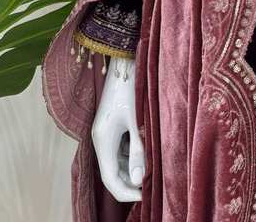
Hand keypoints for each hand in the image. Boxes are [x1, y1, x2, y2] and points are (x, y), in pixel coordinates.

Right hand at [91, 57, 143, 201]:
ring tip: (154, 170)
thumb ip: (138, 150)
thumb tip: (138, 181)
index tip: (146, 196)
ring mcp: (106, 131)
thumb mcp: (137, 120)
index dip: (127, 192)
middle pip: (112, 172)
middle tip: (153, 186)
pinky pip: (121, 147)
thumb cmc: (132, 86)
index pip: (110, 179)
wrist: (126, 58)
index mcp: (103, 140)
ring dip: (133, 168)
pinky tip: (149, 153)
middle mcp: (101, 138)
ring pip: (117, 160)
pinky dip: (133, 155)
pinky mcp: (113, 123)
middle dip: (131, 182)